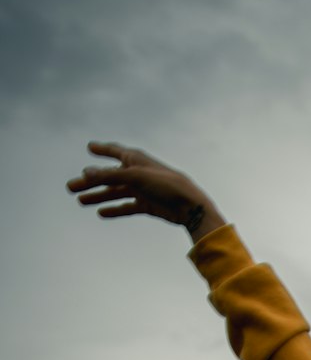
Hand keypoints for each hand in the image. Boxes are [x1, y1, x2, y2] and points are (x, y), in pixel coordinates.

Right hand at [66, 142, 225, 240]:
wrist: (190, 206)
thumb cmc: (166, 185)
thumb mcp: (134, 177)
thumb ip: (110, 176)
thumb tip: (86, 173)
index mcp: (136, 159)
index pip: (115, 151)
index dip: (102, 149)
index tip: (90, 147)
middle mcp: (138, 173)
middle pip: (109, 176)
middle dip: (90, 181)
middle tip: (70, 187)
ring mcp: (142, 190)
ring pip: (115, 192)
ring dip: (99, 196)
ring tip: (81, 201)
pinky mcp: (148, 205)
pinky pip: (127, 207)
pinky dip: (115, 210)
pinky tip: (102, 213)